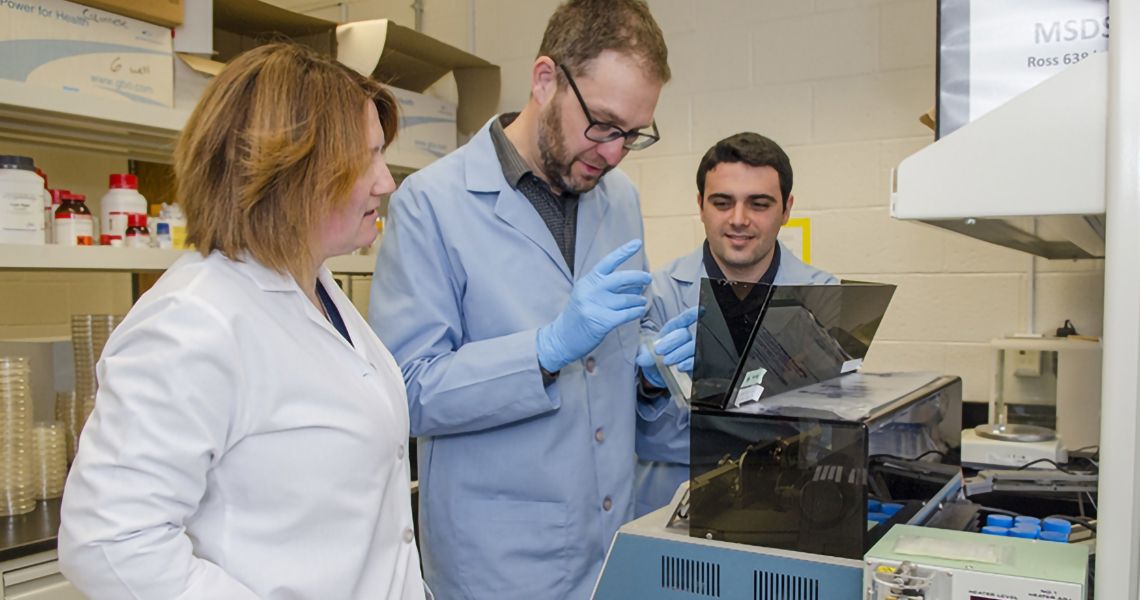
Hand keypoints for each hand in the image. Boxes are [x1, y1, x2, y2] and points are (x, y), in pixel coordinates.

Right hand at [536, 240, 650, 372]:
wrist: (562, 338)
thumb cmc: (578, 315)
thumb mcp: (587, 294)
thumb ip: (606, 286)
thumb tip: (634, 282)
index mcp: (588, 281)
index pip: (608, 262)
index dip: (624, 251)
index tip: (638, 243)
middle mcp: (591, 290)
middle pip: (621, 279)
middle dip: (638, 277)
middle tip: (647, 278)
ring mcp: (595, 306)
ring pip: (627, 299)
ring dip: (638, 300)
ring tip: (641, 301)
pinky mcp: (601, 322)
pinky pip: (626, 314)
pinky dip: (636, 312)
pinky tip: (639, 311)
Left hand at [636, 306, 698, 387]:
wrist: (655, 373)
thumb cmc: (652, 357)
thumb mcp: (644, 353)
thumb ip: (644, 354)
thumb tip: (642, 359)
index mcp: (673, 330)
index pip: (684, 320)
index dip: (691, 315)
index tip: (700, 310)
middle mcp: (685, 338)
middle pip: (685, 334)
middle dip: (672, 341)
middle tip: (658, 351)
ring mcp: (690, 351)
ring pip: (692, 347)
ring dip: (679, 353)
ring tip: (666, 361)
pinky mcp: (694, 364)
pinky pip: (696, 361)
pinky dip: (689, 363)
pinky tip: (680, 366)